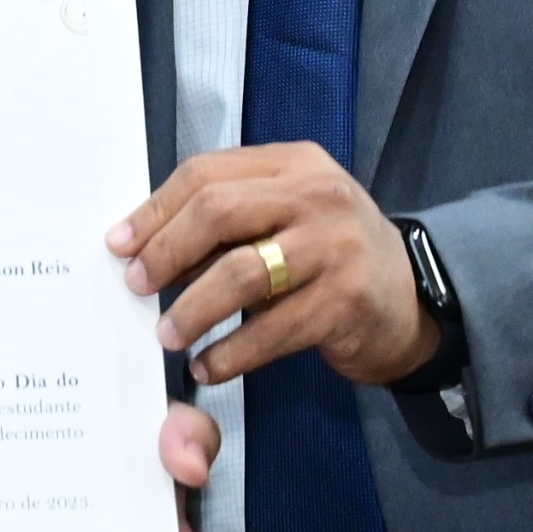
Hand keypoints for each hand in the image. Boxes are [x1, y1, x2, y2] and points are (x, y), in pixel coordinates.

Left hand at [115, 141, 438, 386]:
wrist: (412, 300)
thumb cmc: (330, 255)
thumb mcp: (288, 215)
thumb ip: (230, 219)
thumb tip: (144, 245)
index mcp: (293, 165)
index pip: (206, 173)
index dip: (155, 210)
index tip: (120, 245)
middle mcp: (318, 196)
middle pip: (218, 211)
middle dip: (167, 252)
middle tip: (138, 287)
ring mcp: (337, 247)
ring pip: (242, 273)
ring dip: (194, 309)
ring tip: (168, 335)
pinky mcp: (348, 301)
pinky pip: (273, 330)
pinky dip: (232, 353)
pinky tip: (208, 366)